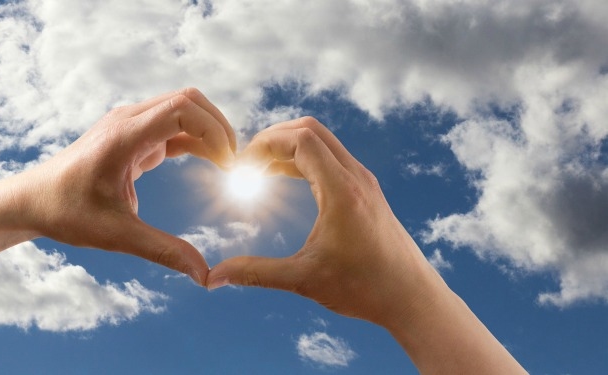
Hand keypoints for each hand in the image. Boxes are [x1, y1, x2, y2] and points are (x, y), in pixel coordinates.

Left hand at [15, 88, 235, 284]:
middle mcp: (127, 121)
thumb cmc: (65, 213)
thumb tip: (203, 274)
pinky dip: (195, 139)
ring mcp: (129, 125)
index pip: (182, 109)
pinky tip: (210, 161)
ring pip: (183, 108)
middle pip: (189, 100)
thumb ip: (163, 250)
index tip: (227, 164)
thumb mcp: (116, 235)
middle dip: (219, 127)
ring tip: (227, 164)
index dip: (214, 131)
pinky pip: (173, 126)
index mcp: (123, 136)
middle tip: (234, 163)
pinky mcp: (132, 135)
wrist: (31, 200)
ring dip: (209, 131)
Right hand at [206, 117, 526, 372]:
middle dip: (273, 138)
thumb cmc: (365, 289)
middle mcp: (356, 177)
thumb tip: (213, 278)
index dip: (264, 144)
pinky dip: (305, 158)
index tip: (241, 165)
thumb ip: (256, 273)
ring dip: (289, 146)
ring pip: (323, 141)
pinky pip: (332, 157)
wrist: (413, 298)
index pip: (300, 140)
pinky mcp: (367, 191)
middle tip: (246, 162)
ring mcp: (364, 181)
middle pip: (310, 129)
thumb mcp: (304, 280)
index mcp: (342, 190)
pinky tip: (286, 178)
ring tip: (259, 169)